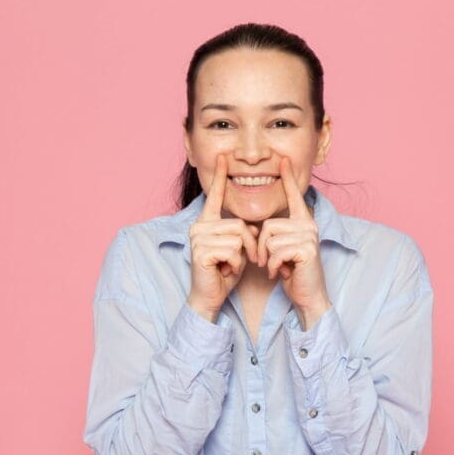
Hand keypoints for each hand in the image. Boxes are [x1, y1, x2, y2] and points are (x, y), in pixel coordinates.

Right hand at [187, 154, 259, 322]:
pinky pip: (233, 251)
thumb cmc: (224, 273)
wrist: (209, 297)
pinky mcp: (201, 252)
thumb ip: (244, 234)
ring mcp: (198, 239)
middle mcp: (199, 227)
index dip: (220, 176)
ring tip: (230, 266)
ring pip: (238, 237)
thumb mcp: (239, 250)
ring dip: (242, 256)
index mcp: (207, 223)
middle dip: (249, 245)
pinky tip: (224, 270)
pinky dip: (235, 264)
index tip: (223, 157)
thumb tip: (255, 228)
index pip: (215, 197)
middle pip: (239, 224)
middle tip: (242, 260)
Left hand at [257, 157, 331, 328]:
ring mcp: (309, 236)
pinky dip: (274, 267)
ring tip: (278, 268)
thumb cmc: (292, 273)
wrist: (308, 296)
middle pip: (268, 225)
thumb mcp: (279, 250)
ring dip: (268, 259)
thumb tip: (252, 227)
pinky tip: (283, 274)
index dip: (288, 179)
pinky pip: (276, 252)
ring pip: (270, 239)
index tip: (284, 161)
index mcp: (303, 222)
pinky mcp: (307, 249)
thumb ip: (272, 235)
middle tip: (271, 263)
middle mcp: (308, 225)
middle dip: (262, 248)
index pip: (294, 196)